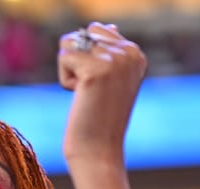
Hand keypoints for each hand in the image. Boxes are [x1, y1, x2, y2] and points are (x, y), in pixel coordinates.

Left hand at [58, 23, 146, 167]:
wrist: (99, 151)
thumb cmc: (100, 119)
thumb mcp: (111, 80)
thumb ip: (110, 51)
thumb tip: (108, 27)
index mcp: (136, 53)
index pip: (97, 30)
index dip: (87, 58)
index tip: (99, 86)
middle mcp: (129, 52)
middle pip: (82, 34)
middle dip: (77, 61)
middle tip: (91, 91)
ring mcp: (115, 60)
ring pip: (70, 42)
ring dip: (70, 70)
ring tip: (86, 94)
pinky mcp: (95, 70)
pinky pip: (63, 57)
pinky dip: (65, 80)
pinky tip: (81, 98)